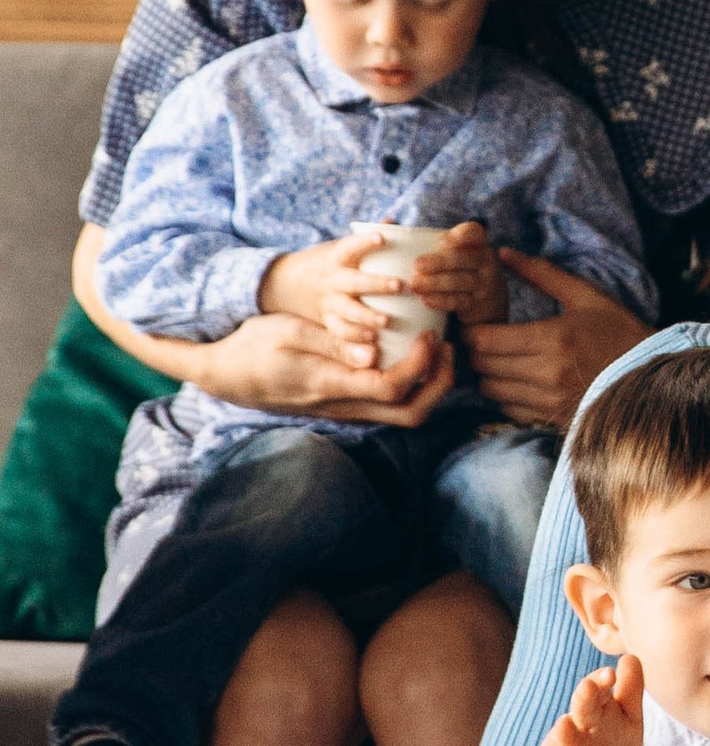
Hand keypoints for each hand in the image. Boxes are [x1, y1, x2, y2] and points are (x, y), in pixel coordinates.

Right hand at [192, 311, 452, 425]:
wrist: (227, 375)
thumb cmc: (253, 347)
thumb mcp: (287, 331)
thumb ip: (331, 342)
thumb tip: (372, 352)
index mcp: (331, 385)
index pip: (393, 387)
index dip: (421, 365)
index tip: (429, 335)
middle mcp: (345, 406)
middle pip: (412, 413)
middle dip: (440, 384)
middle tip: (446, 346)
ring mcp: (347, 410)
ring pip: (404, 414)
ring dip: (430, 385)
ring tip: (436, 348)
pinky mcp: (347, 405)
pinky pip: (391, 404)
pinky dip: (413, 384)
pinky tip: (411, 354)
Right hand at [258, 230, 412, 353]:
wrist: (283, 285)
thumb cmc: (324, 264)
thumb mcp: (338, 248)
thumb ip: (365, 238)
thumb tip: (394, 222)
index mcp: (336, 257)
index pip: (350, 246)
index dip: (365, 242)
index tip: (382, 238)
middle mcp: (332, 280)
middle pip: (354, 281)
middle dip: (376, 284)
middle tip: (400, 285)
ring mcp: (329, 303)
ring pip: (347, 311)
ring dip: (367, 317)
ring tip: (385, 322)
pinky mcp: (327, 322)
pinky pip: (340, 333)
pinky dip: (355, 339)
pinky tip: (373, 345)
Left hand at [402, 219, 508, 328]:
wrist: (487, 302)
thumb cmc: (458, 269)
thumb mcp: (454, 253)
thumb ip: (426, 240)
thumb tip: (387, 221)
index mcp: (477, 244)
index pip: (474, 233)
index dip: (461, 235)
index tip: (441, 241)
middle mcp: (485, 262)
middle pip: (465, 259)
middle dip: (440, 262)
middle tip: (417, 265)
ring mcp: (484, 284)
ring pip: (461, 282)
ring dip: (436, 283)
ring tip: (414, 284)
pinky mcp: (478, 304)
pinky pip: (460, 302)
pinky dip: (442, 301)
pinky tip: (426, 300)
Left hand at [462, 251, 652, 432]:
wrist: (650, 374)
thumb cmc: (618, 330)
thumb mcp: (585, 296)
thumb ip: (541, 273)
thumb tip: (503, 253)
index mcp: (552, 337)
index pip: (485, 340)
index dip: (472, 332)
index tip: (478, 324)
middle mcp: (546, 372)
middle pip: (482, 366)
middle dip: (477, 352)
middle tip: (486, 341)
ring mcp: (548, 399)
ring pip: (490, 389)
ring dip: (488, 374)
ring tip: (501, 360)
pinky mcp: (551, 416)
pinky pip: (508, 408)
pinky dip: (504, 395)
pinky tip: (517, 380)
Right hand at [550, 657, 644, 745]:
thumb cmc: (618, 737)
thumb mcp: (629, 713)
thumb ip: (630, 687)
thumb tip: (630, 656)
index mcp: (601, 708)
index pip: (598, 690)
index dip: (602, 682)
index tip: (610, 674)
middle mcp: (587, 726)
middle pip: (584, 710)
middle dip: (585, 699)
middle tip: (587, 688)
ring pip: (573, 739)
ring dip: (568, 732)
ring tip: (564, 723)